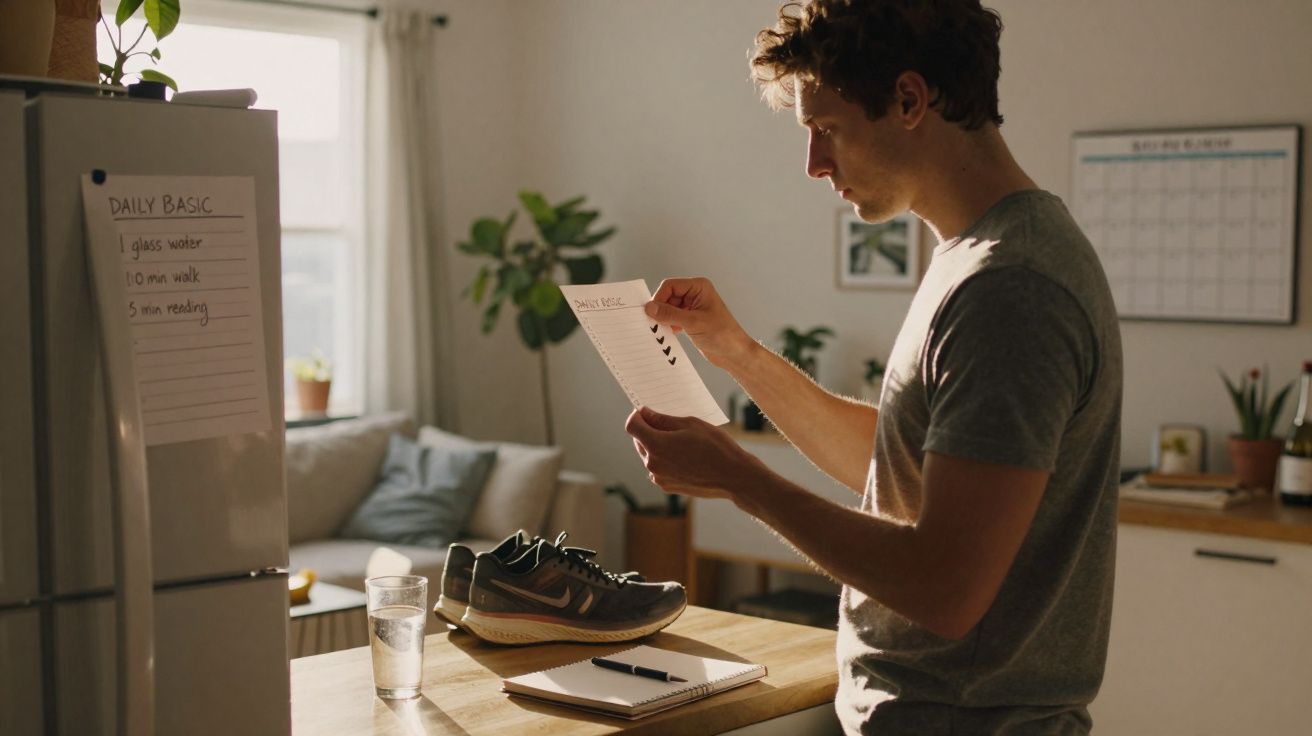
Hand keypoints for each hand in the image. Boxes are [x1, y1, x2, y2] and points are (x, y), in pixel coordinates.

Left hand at [624, 406, 771, 501]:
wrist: (733, 476)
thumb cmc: (715, 447)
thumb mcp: (690, 424)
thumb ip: (663, 419)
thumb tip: (645, 414)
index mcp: (656, 445)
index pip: (632, 426)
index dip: (637, 415)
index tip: (647, 411)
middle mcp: (652, 464)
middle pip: (639, 441)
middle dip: (649, 430)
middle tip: (670, 424)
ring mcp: (659, 477)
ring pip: (649, 455)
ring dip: (657, 445)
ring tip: (681, 441)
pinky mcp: (667, 487)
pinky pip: (658, 468)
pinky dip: (665, 460)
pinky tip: (684, 456)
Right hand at [645, 277, 754, 369]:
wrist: (734, 354)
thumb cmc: (723, 335)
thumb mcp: (693, 322)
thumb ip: (670, 314)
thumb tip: (650, 308)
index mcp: (699, 287)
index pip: (671, 285)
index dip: (659, 297)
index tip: (651, 312)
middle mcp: (696, 294)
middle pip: (668, 296)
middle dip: (661, 309)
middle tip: (655, 322)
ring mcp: (693, 307)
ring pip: (669, 308)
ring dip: (665, 318)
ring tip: (663, 329)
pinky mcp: (691, 320)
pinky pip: (673, 318)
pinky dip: (669, 324)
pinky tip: (670, 332)